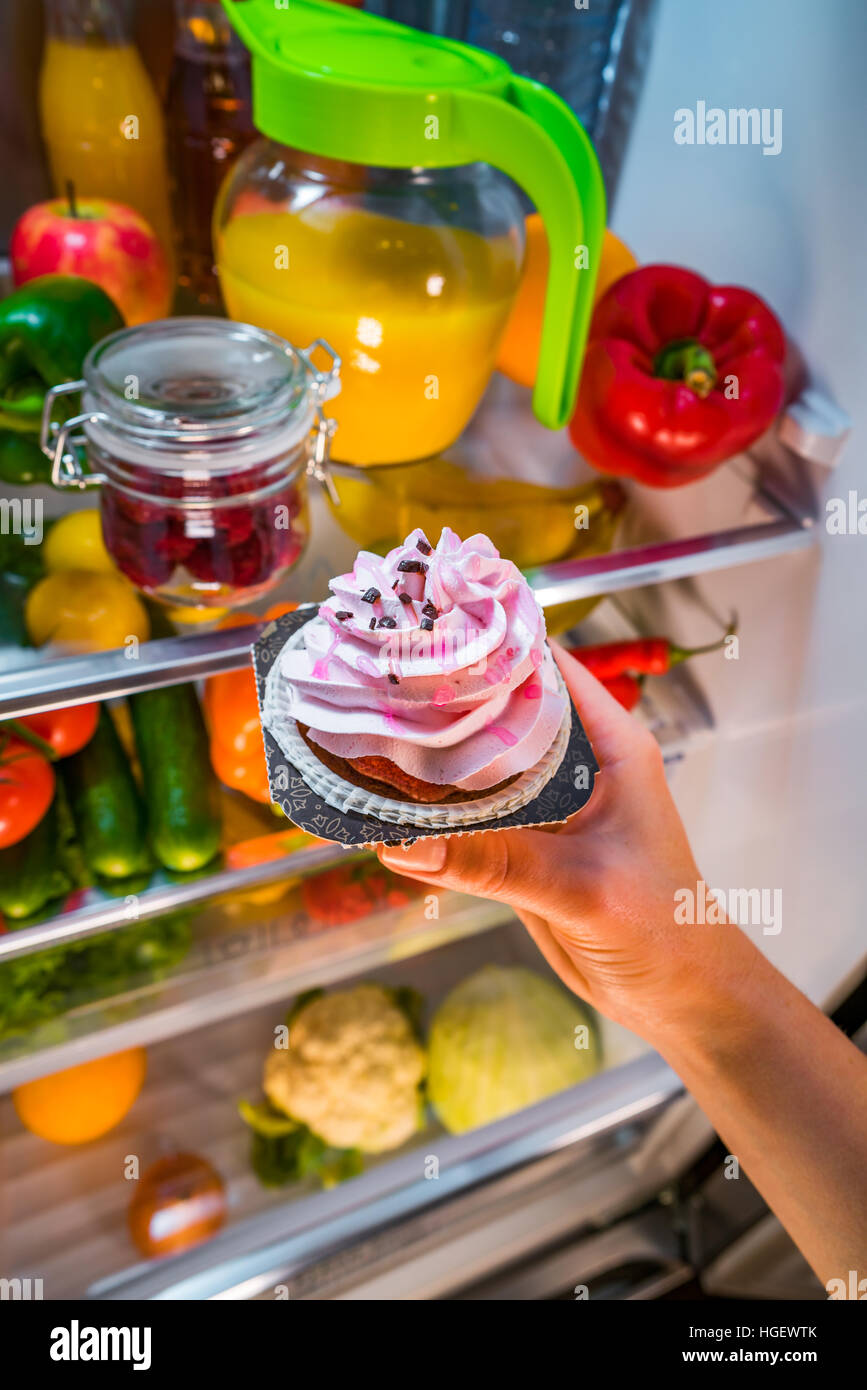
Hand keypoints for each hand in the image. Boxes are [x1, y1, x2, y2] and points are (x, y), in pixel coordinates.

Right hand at [378, 641, 758, 1049]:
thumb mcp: (582, 887)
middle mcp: (577, 762)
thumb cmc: (665, 929)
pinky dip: (432, 812)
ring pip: (479, 764)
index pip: (544, 667)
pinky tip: (384, 803)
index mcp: (610, 743)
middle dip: (444, 699)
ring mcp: (546, 804)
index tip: (423, 631)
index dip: (487, 645)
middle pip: (501, 711)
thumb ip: (496, 863)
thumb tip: (403, 843)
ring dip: (431, 757)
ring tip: (363, 733)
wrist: (679, 997)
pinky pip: (470, 818)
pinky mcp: (523, 846)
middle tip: (374, 683)